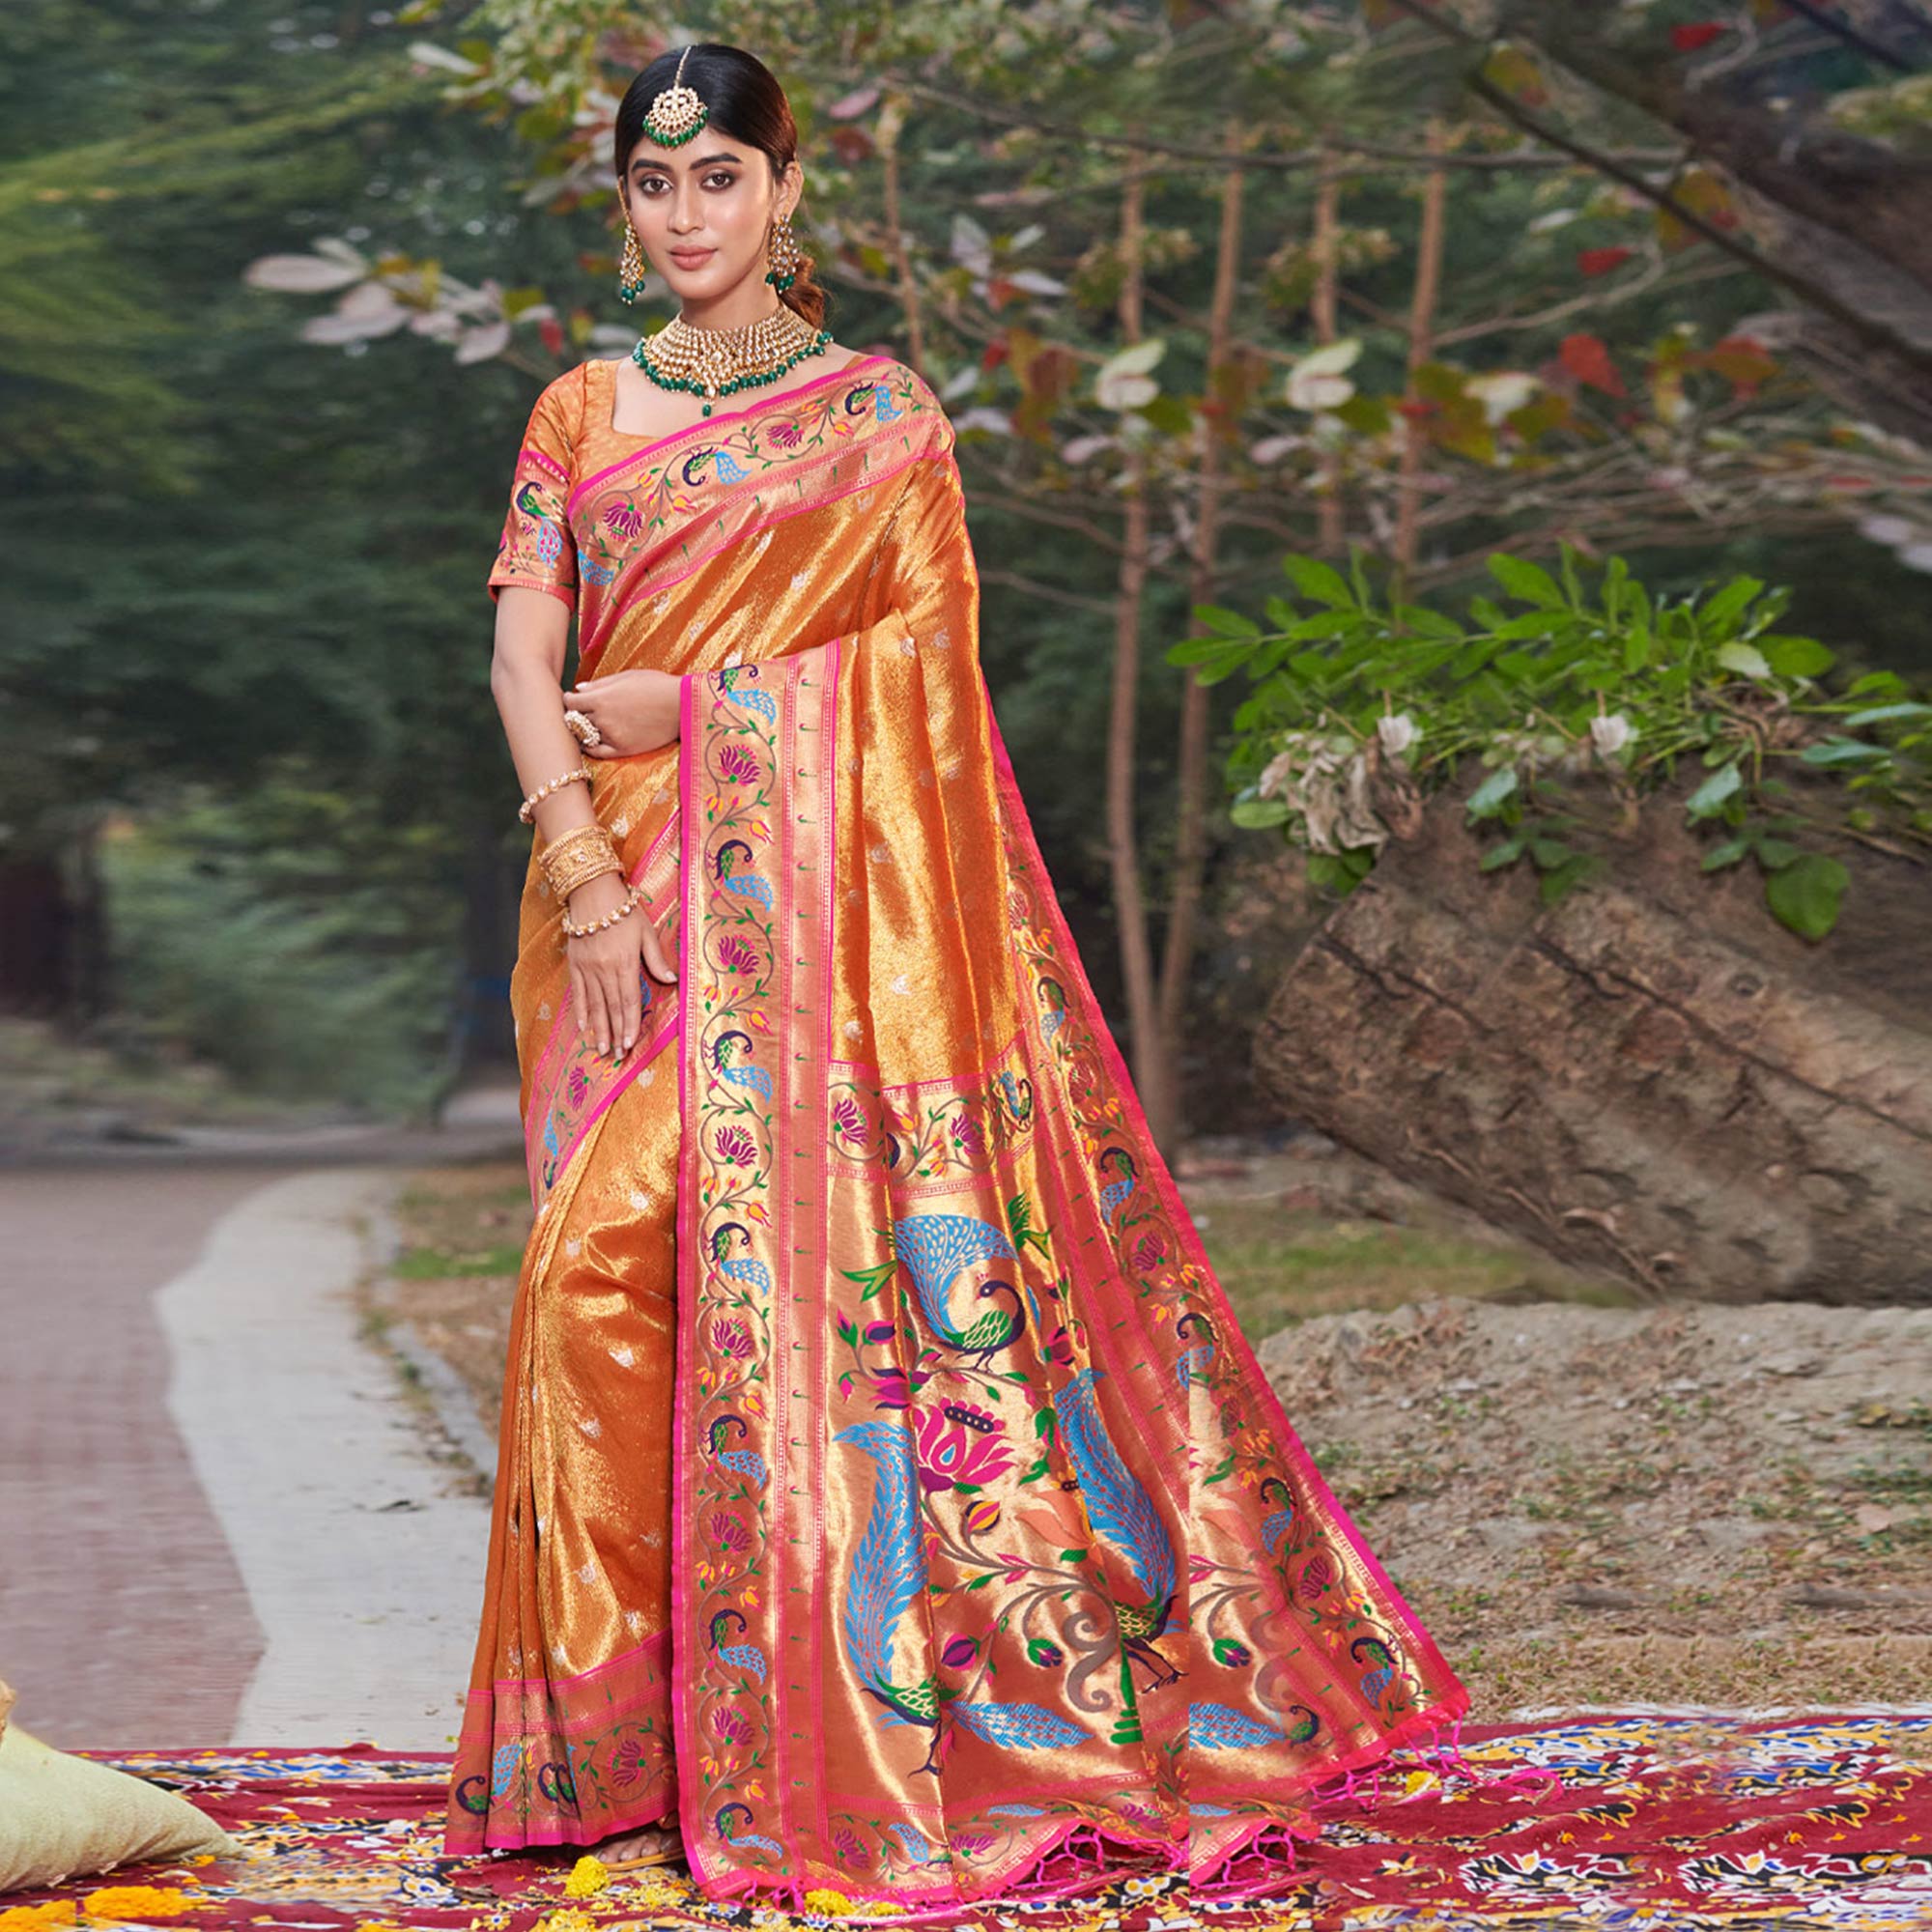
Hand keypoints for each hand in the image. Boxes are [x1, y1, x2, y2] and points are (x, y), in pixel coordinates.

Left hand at [563, 668, 680, 758]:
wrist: (682, 705)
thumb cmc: (656, 685)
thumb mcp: (627, 676)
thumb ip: (600, 684)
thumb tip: (578, 689)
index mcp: (601, 697)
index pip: (570, 702)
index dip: (570, 700)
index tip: (573, 700)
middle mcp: (603, 718)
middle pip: (575, 719)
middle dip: (576, 715)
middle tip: (580, 713)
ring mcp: (612, 735)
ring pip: (585, 736)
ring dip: (584, 731)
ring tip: (590, 725)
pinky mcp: (623, 749)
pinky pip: (597, 752)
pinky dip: (591, 747)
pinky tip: (594, 741)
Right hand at [565, 872, 676, 1059]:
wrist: (591, 891)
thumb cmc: (623, 909)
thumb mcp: (646, 930)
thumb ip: (656, 958)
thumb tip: (672, 980)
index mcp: (625, 962)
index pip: (629, 1000)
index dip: (630, 1023)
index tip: (631, 1043)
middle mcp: (604, 969)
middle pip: (612, 1008)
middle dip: (615, 1033)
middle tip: (616, 1055)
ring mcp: (587, 968)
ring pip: (594, 1005)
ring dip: (599, 1029)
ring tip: (601, 1049)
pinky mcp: (575, 964)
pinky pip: (578, 993)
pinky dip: (581, 1012)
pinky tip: (583, 1027)